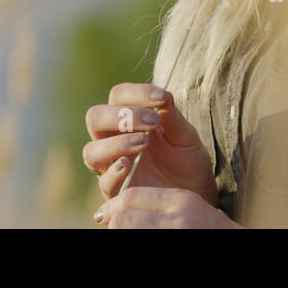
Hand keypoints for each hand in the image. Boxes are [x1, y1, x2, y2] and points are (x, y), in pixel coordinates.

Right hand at [83, 83, 217, 205]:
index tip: (162, 98)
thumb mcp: (186, 137)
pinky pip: (105, 181)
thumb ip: (173, 118)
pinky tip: (129, 164)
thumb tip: (163, 96)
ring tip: (144, 142)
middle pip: (95, 118)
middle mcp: (113, 140)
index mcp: (129, 120)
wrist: (196, 195)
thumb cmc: (188, 162)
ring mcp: (111, 166)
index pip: (118, 96)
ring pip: (92, 150)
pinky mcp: (116, 192)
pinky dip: (114, 171)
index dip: (136, 93)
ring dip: (116, 143)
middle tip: (152, 122)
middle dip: (122, 116)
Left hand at [93, 186, 240, 228]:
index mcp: (182, 202)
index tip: (105, 213)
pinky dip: (131, 237)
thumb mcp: (192, 205)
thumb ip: (163, 199)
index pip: (132, 197)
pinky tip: (131, 235)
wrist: (239, 239)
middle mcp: (178, 221)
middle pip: (123, 218)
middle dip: (111, 221)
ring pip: (127, 230)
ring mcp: (175, 234)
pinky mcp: (171, 244)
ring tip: (117, 230)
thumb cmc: (213, 227)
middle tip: (105, 221)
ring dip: (120, 230)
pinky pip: (139, 237)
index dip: (114, 204)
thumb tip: (126, 198)